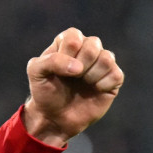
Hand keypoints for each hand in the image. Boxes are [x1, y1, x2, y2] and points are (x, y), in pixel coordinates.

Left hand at [22, 27, 123, 145]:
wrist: (55, 116)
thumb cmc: (45, 91)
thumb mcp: (36, 73)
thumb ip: (51, 61)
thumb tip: (79, 67)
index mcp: (67, 42)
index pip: (74, 35)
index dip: (67, 53)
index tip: (58, 69)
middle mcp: (87, 48)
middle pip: (93, 43)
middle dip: (81, 63)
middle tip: (72, 77)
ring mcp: (101, 63)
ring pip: (107, 57)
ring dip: (91, 75)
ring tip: (82, 83)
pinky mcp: (114, 78)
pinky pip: (116, 74)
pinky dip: (103, 85)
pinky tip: (94, 90)